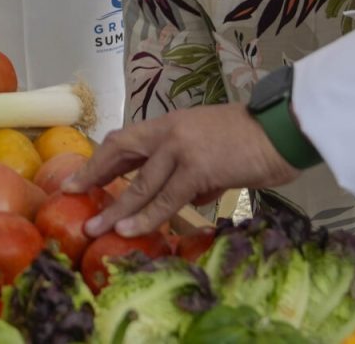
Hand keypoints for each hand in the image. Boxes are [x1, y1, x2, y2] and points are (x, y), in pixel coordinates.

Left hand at [67, 104, 297, 238]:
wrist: (282, 130)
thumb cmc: (253, 142)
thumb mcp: (211, 147)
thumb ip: (192, 169)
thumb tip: (187, 197)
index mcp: (170, 124)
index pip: (126, 140)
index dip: (101, 159)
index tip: (81, 177)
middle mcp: (169, 132)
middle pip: (120, 151)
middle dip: (94, 174)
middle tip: (71, 193)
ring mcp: (181, 148)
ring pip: (140, 184)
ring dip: (117, 209)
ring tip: (96, 228)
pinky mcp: (197, 168)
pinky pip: (166, 199)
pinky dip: (147, 216)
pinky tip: (130, 229)